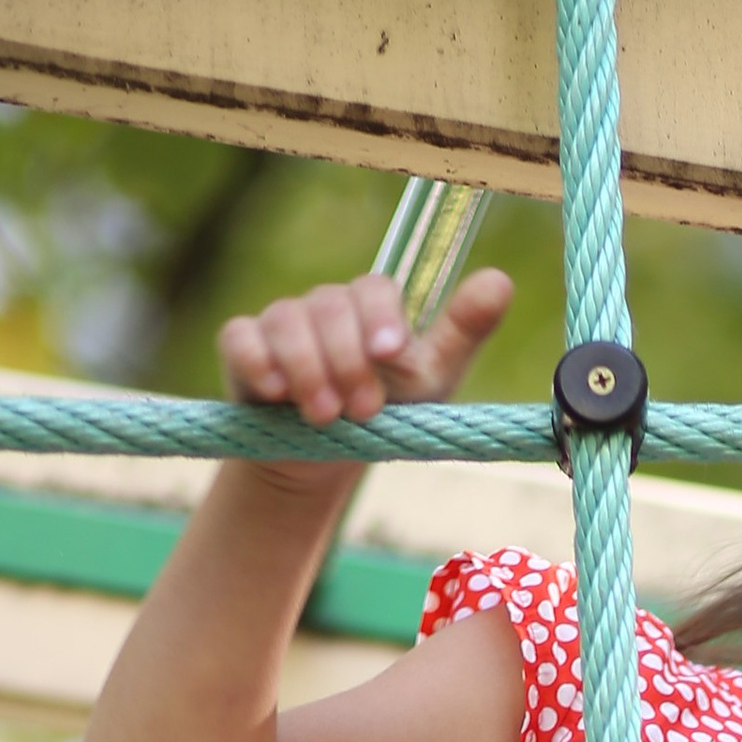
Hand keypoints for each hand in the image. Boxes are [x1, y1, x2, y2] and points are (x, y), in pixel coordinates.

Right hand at [217, 265, 512, 474]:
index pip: (374, 290)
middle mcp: (325, 306)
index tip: (390, 354)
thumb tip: (501, 281)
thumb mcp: (431, 381)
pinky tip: (273, 392)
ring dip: (307, 370)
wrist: (327, 460)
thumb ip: (462, 332)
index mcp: (371, 307)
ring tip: (324, 415)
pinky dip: (257, 363)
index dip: (381, 318)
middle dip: (347, 360)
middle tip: (362, 410)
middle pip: (330, 307)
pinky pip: (241, 339)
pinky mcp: (243, 347)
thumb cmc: (387, 415)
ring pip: (287, 322)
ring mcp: (281, 322)